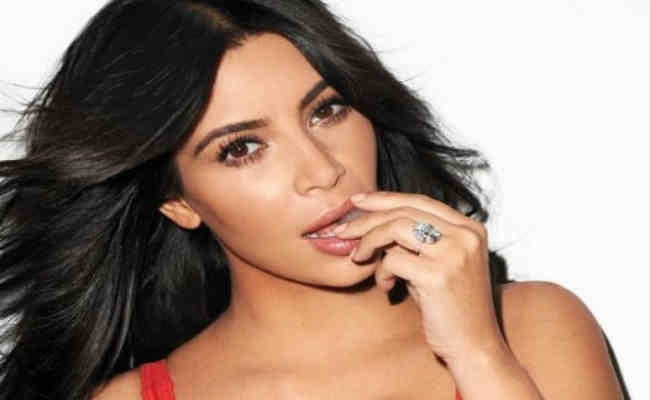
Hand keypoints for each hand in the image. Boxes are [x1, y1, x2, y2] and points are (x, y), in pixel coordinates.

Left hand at [335, 191, 506, 364]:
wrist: (474, 346)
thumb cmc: (449, 306)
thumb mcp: (435, 263)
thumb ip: (413, 241)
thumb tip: (372, 221)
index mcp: (470, 228)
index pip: (419, 200)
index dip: (385, 198)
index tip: (358, 200)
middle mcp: (465, 235)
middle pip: (404, 211)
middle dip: (367, 218)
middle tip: (343, 230)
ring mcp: (454, 253)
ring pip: (395, 228)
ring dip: (368, 242)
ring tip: (359, 258)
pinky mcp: (437, 275)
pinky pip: (392, 260)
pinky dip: (381, 272)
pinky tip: (387, 286)